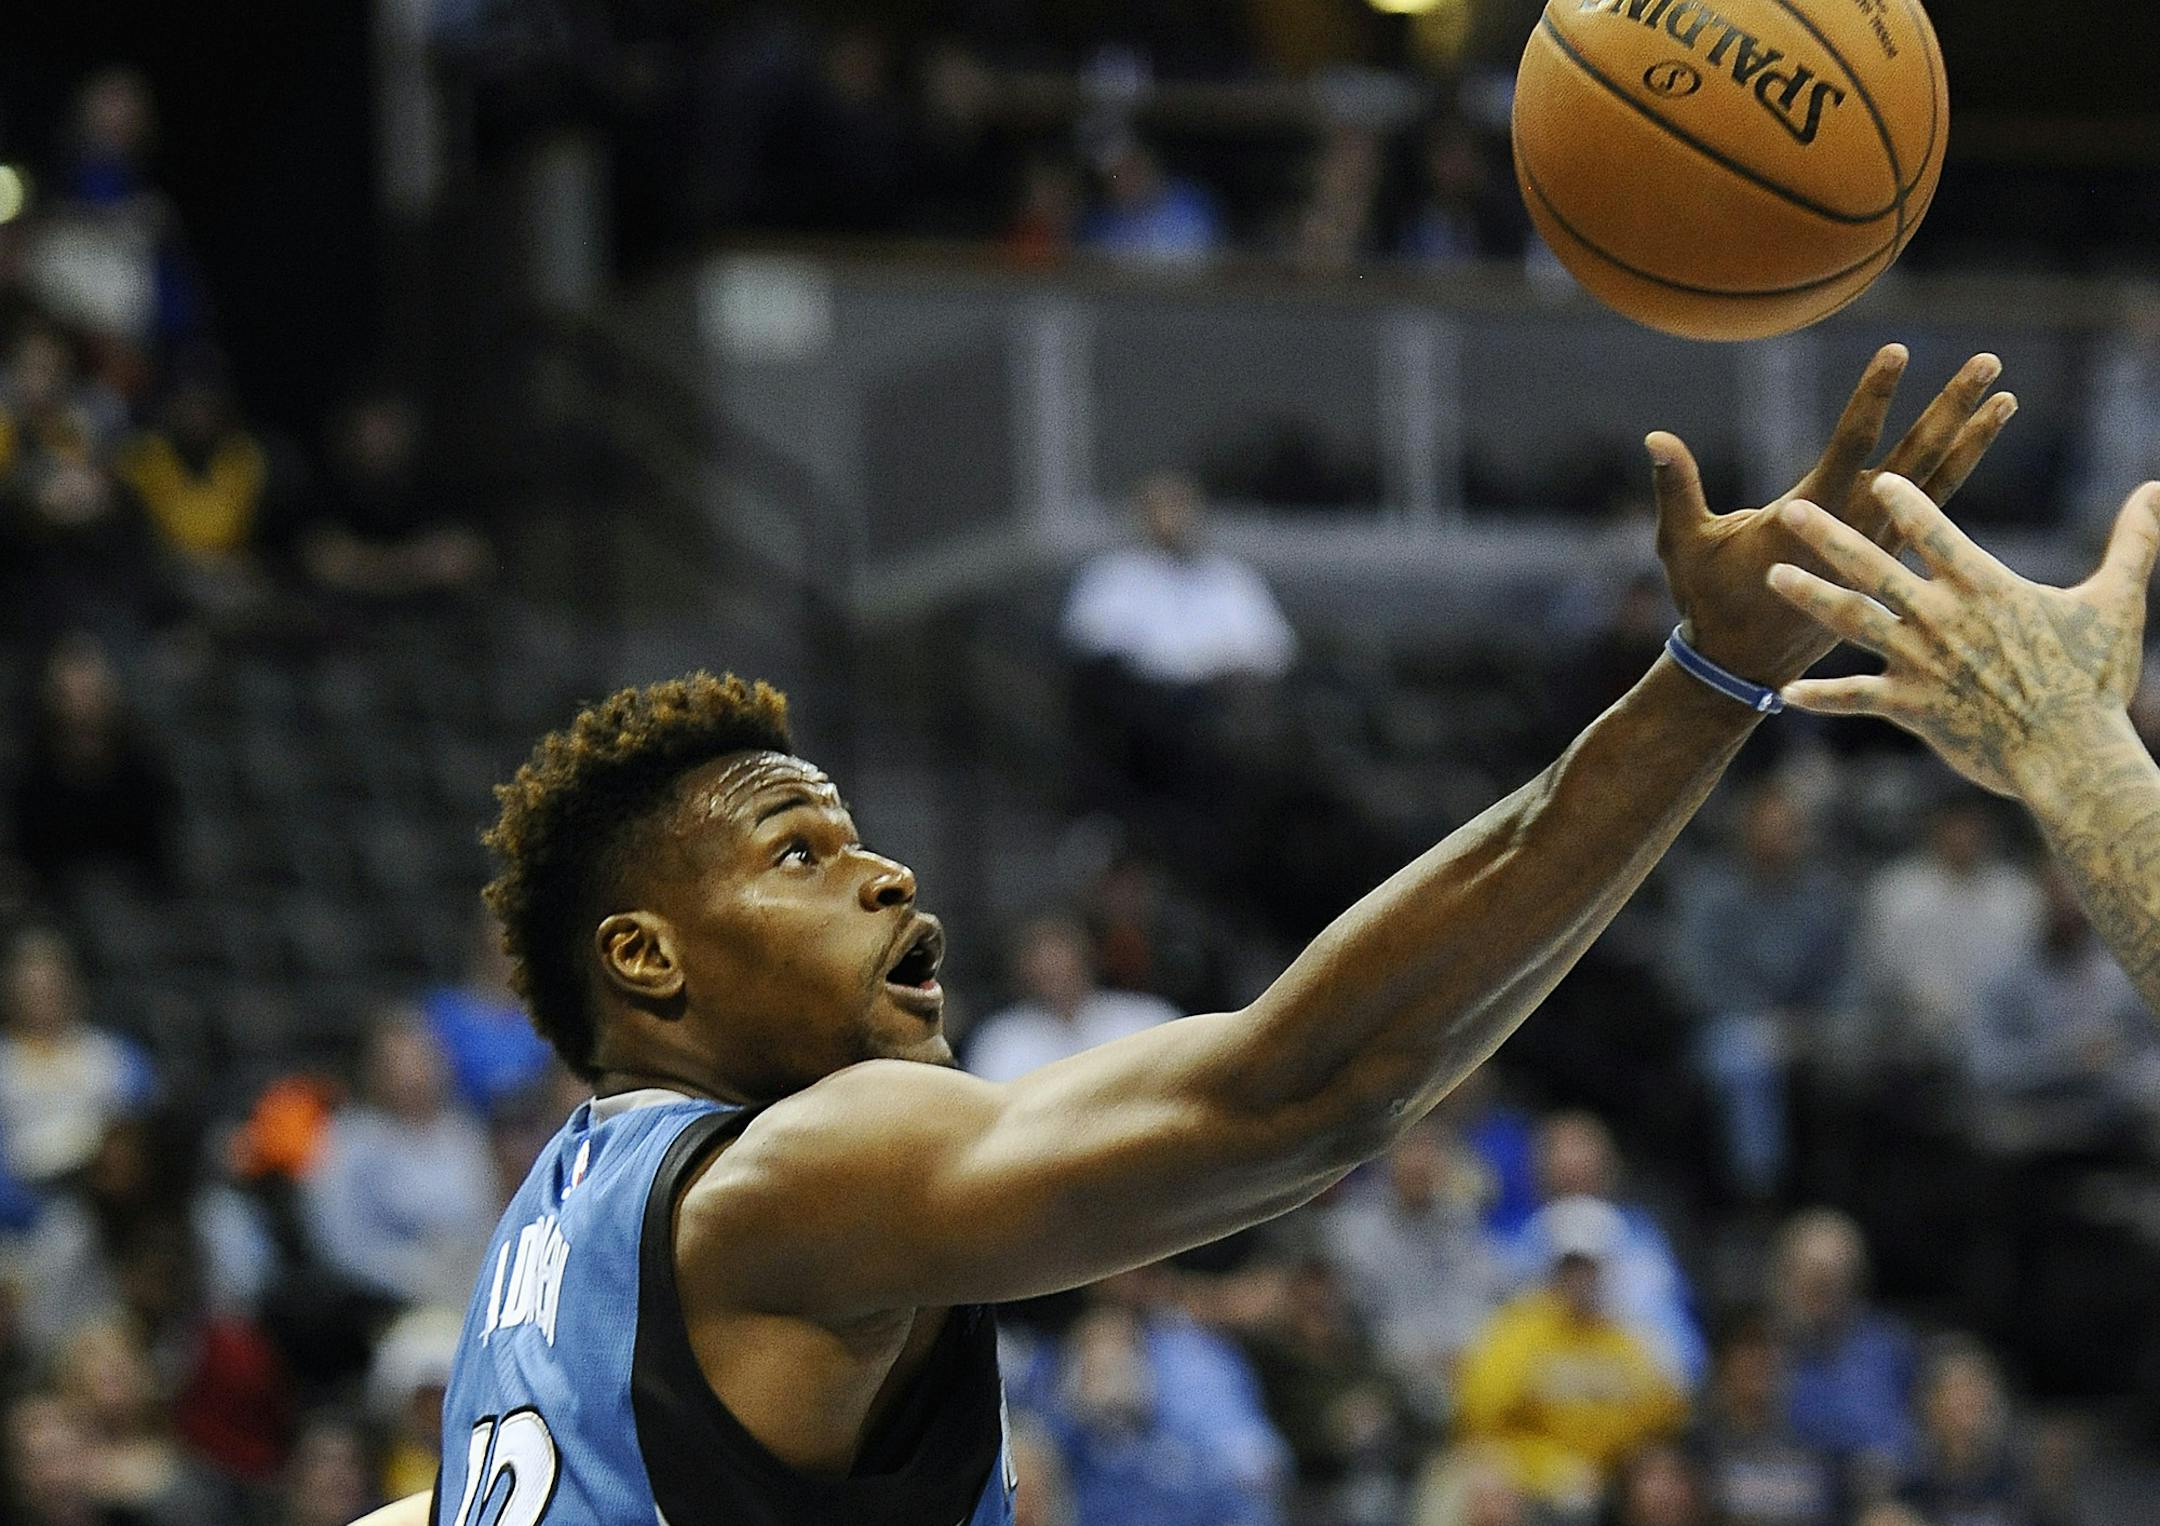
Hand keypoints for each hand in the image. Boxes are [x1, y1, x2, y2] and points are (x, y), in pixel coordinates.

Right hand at [1651, 347, 2015, 685]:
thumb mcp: (1685, 545)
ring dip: (1972, 438)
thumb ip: (1676, 488)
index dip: (1874, 396)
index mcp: (1810, 518)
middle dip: (1950, 407)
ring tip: (2006, 397)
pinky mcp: (1888, 559)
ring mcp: (1880, 546)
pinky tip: (1978, 444)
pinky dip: (1958, 472)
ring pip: (1938, 484)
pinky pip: (1935, 511)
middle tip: (1988, 362)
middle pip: (1916, 458)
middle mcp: (1857, 528)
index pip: (1852, 443)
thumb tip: (1654, 438)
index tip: (1898, 351)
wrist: (1744, 666)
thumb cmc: (1710, 602)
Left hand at [1765, 475, 2159, 796]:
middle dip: (1829, 536)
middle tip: (1790, 509)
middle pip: (1873, 566)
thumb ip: (2134, 542)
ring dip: (1809, 597)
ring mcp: (1921, 662)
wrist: (2071, 755)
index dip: (1906, 502)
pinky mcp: (1910, 705)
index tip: (1875, 477)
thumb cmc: (2095, 681)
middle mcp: (1942, 618)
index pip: (1936, 532)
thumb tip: (2159, 488)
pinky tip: (1783, 694)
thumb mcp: (2117, 603)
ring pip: (1852, 620)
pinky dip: (1819, 697)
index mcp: (1985, 588)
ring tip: (1771, 576)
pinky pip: (1855, 698)